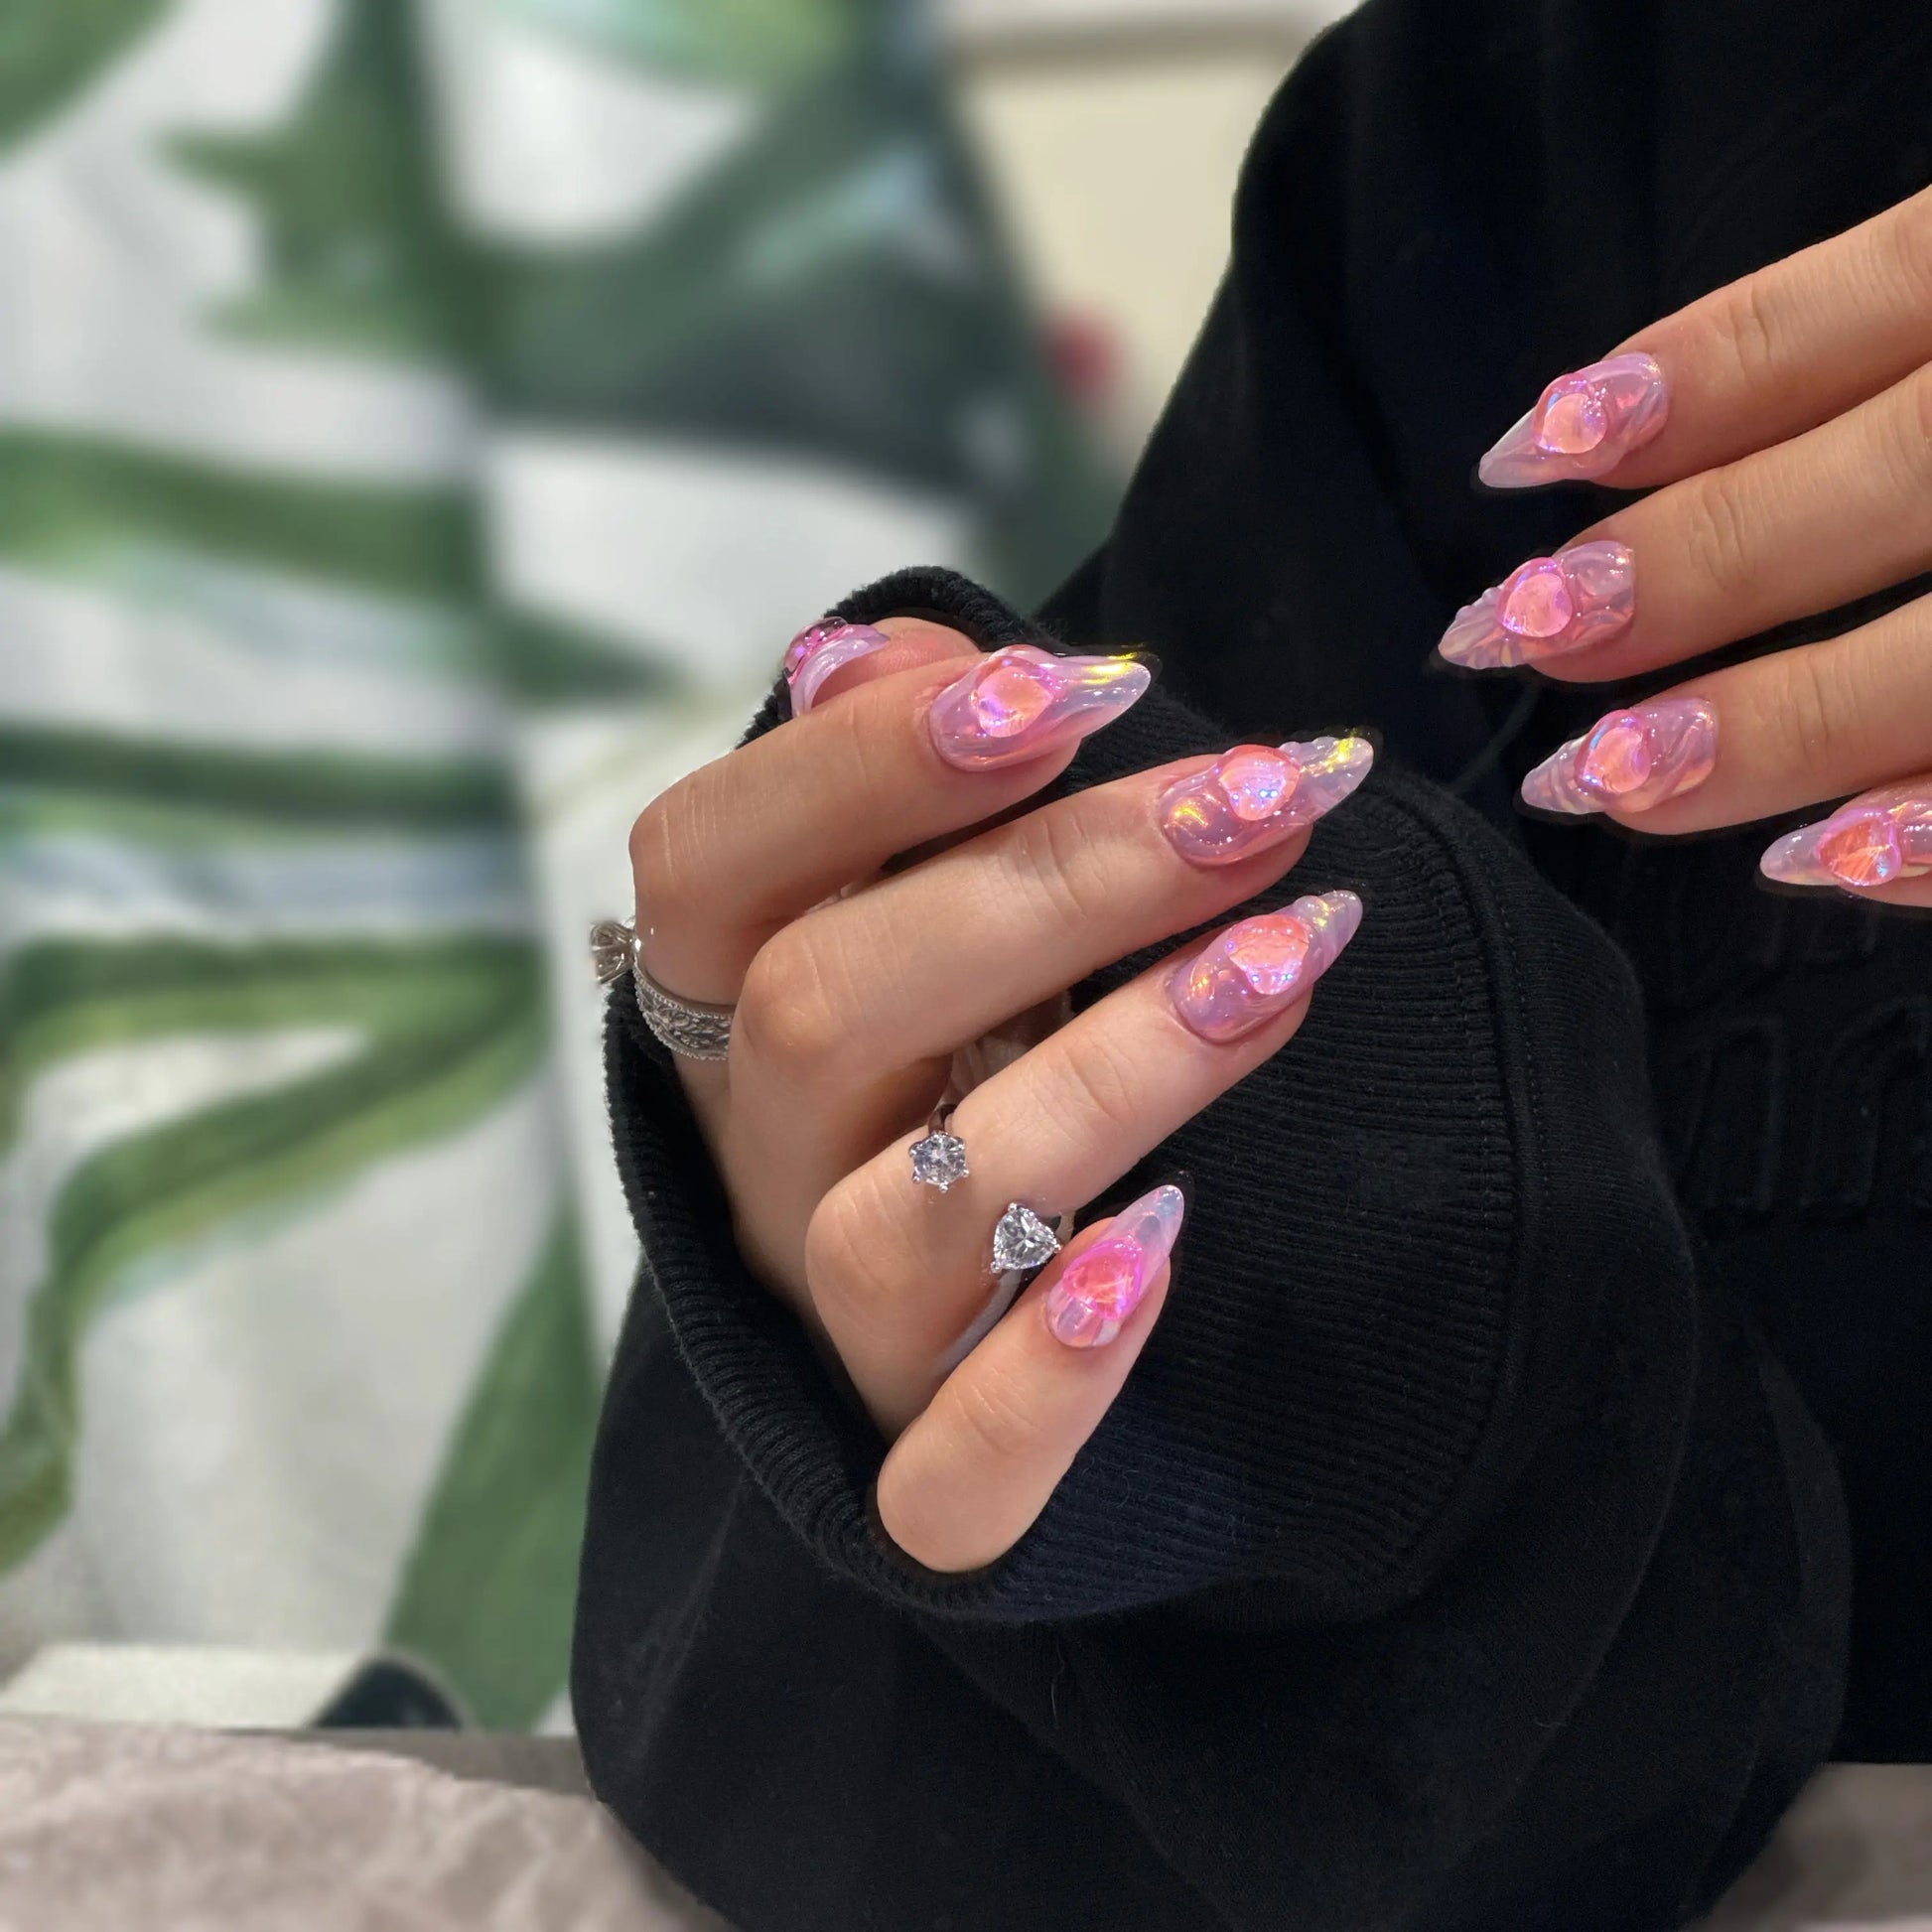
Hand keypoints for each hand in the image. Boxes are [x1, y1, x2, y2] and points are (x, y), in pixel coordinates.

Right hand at [625, 617, 1369, 1570]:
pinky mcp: (910, 1471)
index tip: (1085, 688)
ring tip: (1287, 959)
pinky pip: (940, 1482)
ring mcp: (823, 1322)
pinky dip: (1043, 1385)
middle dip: (1055, 884)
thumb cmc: (958, 1045)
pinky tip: (1166, 1251)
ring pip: (902, 1219)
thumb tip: (872, 652)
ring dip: (1104, 1076)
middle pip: (825, 1008)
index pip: (707, 857)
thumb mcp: (915, 904)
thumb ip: (898, 788)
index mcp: (724, 1001)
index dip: (871, 761)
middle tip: (1264, 801)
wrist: (951, 1314)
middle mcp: (755, 1155)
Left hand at [1438, 183, 1931, 906]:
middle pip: (1900, 475)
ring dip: (1778, 727)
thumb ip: (1868, 344)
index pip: (1873, 300)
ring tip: (1609, 781)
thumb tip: (1618, 431)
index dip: (1692, 381)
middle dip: (1696, 567)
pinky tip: (1816, 865)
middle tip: (1515, 637)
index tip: (1521, 457)